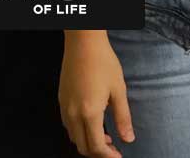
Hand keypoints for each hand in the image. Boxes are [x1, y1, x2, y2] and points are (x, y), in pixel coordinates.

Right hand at [59, 30, 134, 157]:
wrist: (83, 44)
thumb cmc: (105, 64)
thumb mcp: (119, 90)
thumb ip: (123, 117)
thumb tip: (129, 139)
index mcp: (89, 113)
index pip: (96, 146)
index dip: (108, 156)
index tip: (119, 156)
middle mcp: (72, 115)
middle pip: (82, 146)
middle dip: (98, 152)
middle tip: (114, 149)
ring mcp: (64, 108)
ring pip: (74, 137)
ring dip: (88, 142)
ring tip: (106, 137)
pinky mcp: (61, 101)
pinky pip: (68, 126)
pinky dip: (80, 132)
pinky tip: (93, 123)